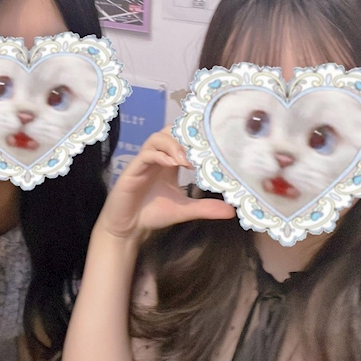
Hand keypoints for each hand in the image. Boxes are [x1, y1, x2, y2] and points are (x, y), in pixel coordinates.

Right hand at [98, 128, 234, 243]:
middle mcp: (157, 158)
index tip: (213, 146)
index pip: (182, 139)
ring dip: (174, 145)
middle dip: (184, 136)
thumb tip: (232, 210)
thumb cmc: (153, 213)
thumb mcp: (184, 209)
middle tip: (199, 149)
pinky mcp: (132, 170)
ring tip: (186, 160)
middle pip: (169, 131)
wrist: (128, 228)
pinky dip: (160, 156)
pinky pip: (146, 154)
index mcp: (169, 162)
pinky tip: (172, 164)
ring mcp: (144, 162)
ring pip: (157, 138)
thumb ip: (205, 207)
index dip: (196, 138)